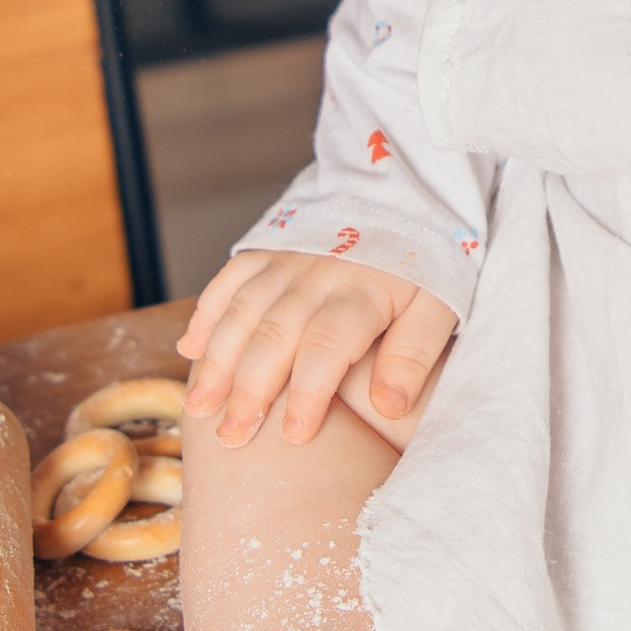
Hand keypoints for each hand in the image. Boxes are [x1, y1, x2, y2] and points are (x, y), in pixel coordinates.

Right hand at [177, 247, 457, 448]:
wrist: (409, 194)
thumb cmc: (426, 263)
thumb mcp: (440, 306)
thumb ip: (414, 353)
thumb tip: (389, 407)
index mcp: (364, 292)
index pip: (328, 346)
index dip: (308, 392)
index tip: (292, 437)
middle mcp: (318, 275)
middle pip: (275, 334)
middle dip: (249, 388)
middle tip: (231, 436)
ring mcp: (289, 259)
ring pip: (243, 310)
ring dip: (218, 359)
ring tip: (200, 407)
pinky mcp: (270, 249)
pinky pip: (231, 278)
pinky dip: (208, 312)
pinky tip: (191, 349)